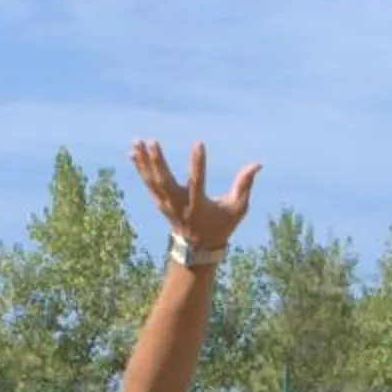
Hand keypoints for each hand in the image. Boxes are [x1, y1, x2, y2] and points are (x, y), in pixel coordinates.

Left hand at [130, 138, 260, 258]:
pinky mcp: (160, 203)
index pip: (197, 182)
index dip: (198, 163)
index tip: (199, 143)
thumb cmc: (222, 225)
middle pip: (165, 182)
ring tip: (137, 142)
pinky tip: (133, 153)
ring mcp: (167, 205)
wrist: (198, 249)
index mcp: (198, 206)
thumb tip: (257, 164)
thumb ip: (245, 185)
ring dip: (144, 162)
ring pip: (153, 181)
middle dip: (158, 162)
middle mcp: (179, 205)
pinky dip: (140, 169)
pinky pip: (148, 183)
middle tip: (153, 142)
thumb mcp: (237, 208)